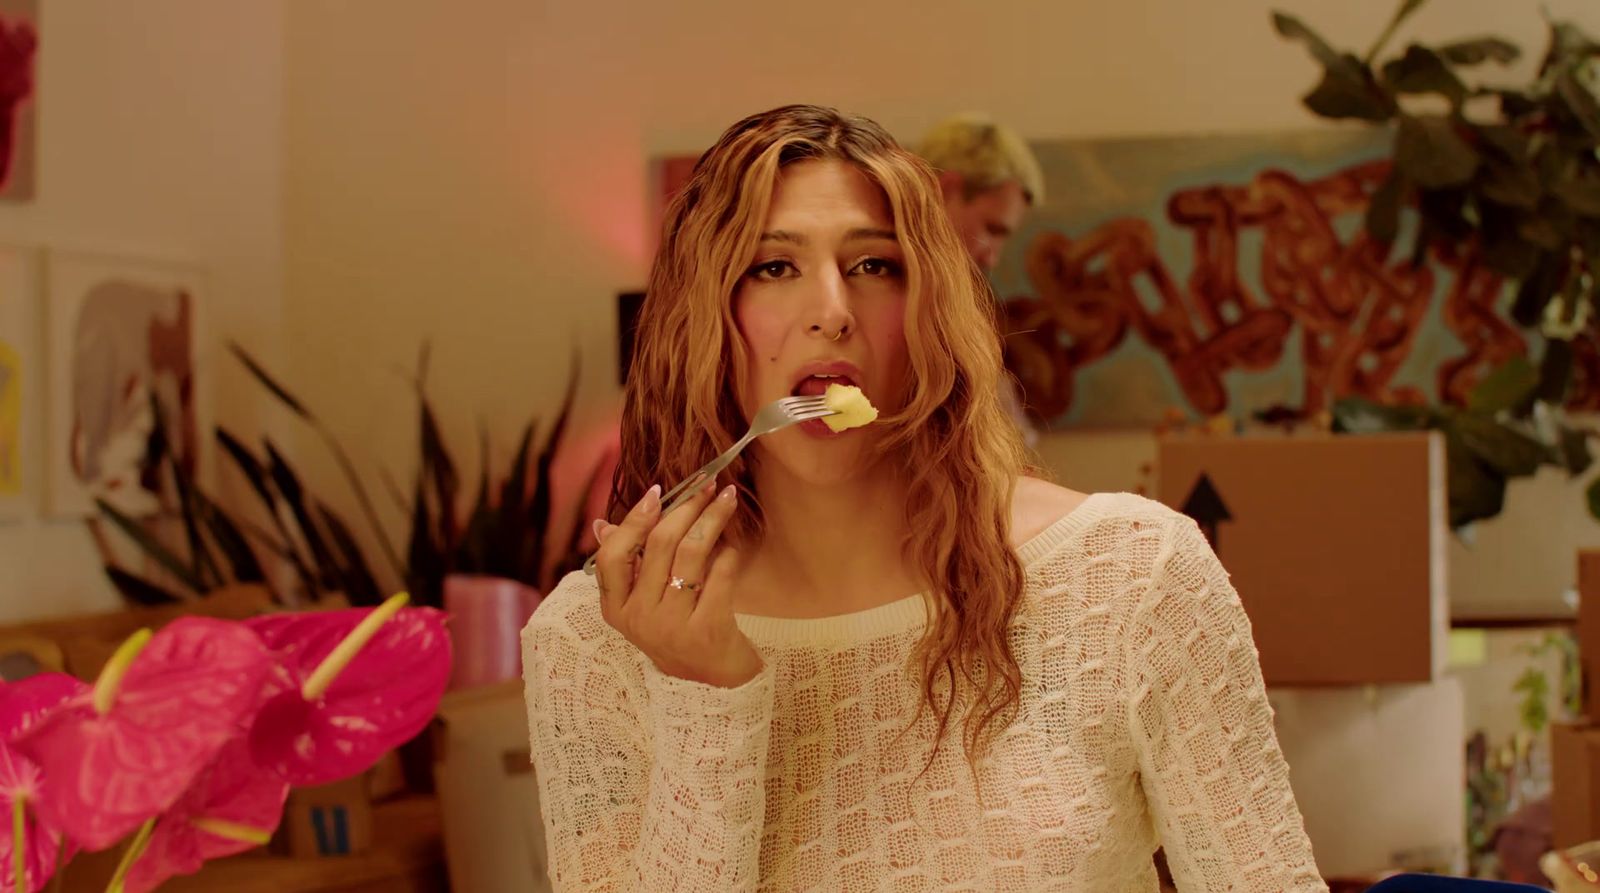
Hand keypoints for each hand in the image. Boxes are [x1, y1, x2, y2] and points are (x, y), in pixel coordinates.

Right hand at [591, 481, 762, 688]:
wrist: (713, 683)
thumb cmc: (677, 632)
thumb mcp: (643, 605)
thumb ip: (625, 566)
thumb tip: (602, 525)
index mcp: (616, 610)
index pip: (611, 557)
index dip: (634, 520)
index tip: (657, 492)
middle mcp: (639, 619)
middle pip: (659, 545)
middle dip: (686, 507)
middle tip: (707, 485)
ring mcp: (672, 627)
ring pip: (692, 553)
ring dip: (712, 518)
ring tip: (727, 499)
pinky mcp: (707, 630)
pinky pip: (721, 574)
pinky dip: (730, 554)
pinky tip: (734, 548)